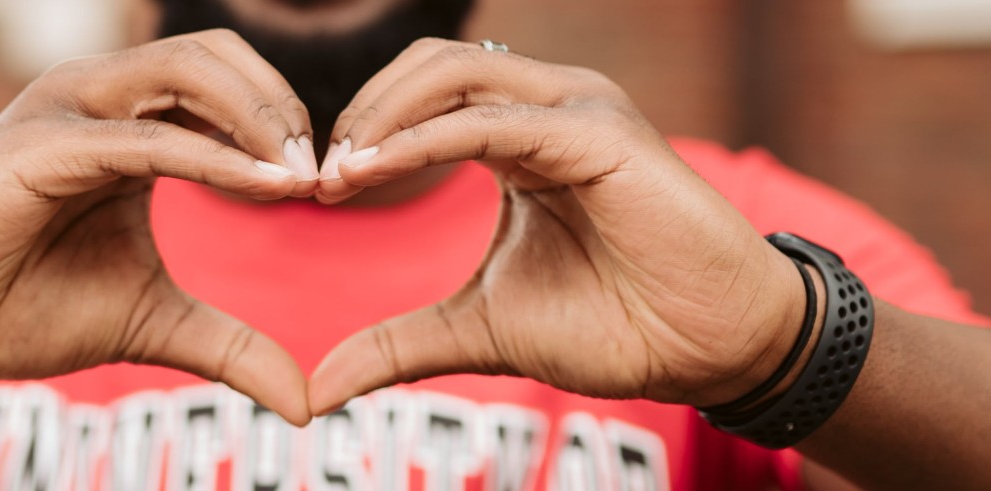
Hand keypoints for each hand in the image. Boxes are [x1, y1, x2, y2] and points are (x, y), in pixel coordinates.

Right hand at [0, 30, 316, 424]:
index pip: (229, 83)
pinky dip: (214, 157)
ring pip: (187, 72)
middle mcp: (101, 99)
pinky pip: (147, 137)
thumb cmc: (24, 306)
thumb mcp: (155, 321)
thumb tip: (307, 400)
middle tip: (325, 173)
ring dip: (259, 117)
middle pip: (217, 55)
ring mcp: (68, 112)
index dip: (286, 124)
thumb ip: (232, 345)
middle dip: (283, 106)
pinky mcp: (43, 146)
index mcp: (130, 122)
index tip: (330, 184)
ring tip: (299, 177)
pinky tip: (265, 188)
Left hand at [309, 39, 807, 413]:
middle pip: (429, 66)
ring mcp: (577, 109)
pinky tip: (372, 172)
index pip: (423, 96)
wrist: (708, 348)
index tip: (315, 189)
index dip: (362, 132)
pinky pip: (488, 120)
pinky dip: (422, 141)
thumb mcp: (479, 328)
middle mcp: (549, 106)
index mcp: (523, 136)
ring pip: (452, 73)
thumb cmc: (613, 325)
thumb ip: (400, 342)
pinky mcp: (597, 132)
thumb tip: (320, 387)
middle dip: (361, 112)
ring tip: (337, 173)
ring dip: (381, 116)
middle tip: (317, 176)